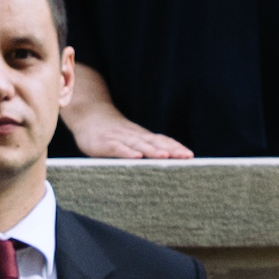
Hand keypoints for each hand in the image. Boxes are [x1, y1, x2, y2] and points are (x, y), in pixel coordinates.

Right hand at [68, 105, 194, 163]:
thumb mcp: (131, 140)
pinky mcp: (105, 143)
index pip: (163, 141)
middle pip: (156, 142)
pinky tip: (136, 157)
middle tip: (186, 157)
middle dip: (171, 149)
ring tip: (166, 157)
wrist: (89, 115)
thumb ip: (145, 149)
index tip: (190, 156)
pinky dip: (127, 152)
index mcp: (142, 136)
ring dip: (153, 150)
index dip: (176, 147)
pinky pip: (118, 147)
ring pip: (139, 144)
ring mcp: (120, 138)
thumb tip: (164, 163)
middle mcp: (134, 136)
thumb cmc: (113, 133)